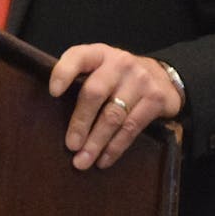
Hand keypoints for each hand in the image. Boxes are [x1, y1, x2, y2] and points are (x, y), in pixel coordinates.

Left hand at [49, 43, 182, 169]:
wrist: (164, 76)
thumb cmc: (119, 77)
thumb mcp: (101, 68)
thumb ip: (82, 80)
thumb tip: (50, 114)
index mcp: (99, 54)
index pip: (78, 57)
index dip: (64, 72)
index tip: (53, 93)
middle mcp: (120, 63)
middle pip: (95, 93)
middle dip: (81, 122)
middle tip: (70, 145)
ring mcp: (140, 80)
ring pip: (113, 115)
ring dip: (96, 142)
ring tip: (83, 161)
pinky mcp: (156, 99)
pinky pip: (131, 128)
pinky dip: (115, 147)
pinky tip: (103, 160)